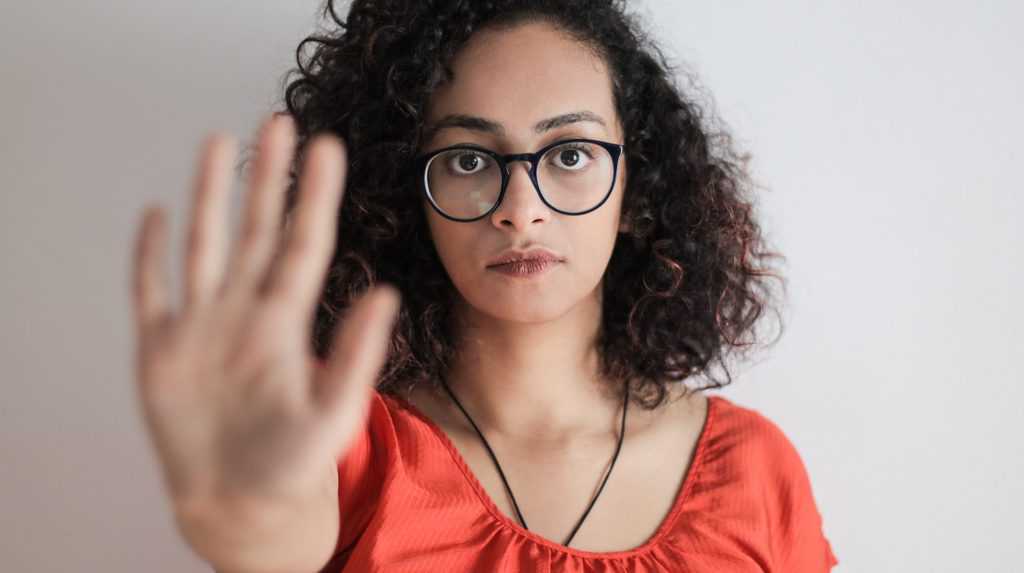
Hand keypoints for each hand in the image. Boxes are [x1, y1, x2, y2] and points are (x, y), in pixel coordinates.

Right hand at [130, 113, 399, 515]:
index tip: (327, 148)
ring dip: (209, 196)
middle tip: (280, 121)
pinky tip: (156, 214)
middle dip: (267, 177)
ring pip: (205, 245)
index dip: (314, 195)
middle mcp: (245, 311)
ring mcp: (201, 326)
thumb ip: (355, 354)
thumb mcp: (334, 411)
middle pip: (256, 229)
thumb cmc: (294, 462)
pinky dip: (149, 255)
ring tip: (219, 143)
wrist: (241, 502)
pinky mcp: (160, 350)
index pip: (303, 243)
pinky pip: (151, 292)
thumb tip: (385, 295)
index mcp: (286, 320)